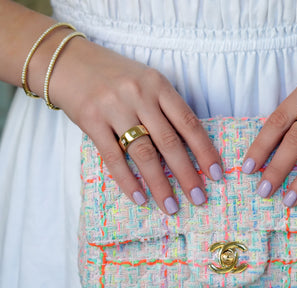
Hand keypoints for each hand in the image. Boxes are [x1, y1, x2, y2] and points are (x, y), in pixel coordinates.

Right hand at [47, 36, 222, 213]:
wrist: (70, 62)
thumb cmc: (117, 76)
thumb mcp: (147, 82)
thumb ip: (167, 108)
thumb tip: (190, 148)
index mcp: (159, 85)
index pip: (189, 123)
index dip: (205, 151)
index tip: (216, 174)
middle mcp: (140, 95)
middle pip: (169, 142)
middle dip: (187, 174)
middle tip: (199, 198)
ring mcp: (114, 108)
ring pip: (143, 153)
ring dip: (160, 184)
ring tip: (171, 207)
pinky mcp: (91, 121)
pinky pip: (113, 157)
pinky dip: (128, 181)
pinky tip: (139, 198)